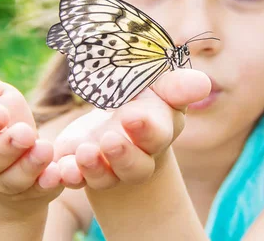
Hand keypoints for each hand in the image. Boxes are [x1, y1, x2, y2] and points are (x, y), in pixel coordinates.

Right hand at [0, 52, 63, 212]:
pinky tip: (58, 174)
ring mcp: (5, 181)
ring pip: (13, 177)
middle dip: (6, 146)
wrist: (15, 161)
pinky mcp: (31, 193)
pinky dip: (47, 183)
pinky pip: (38, 191)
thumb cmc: (1, 119)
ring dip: (29, 165)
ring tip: (45, 149)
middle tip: (25, 133)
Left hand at [53, 69, 209, 189]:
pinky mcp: (83, 169)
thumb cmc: (144, 97)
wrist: (119, 118)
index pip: (157, 135)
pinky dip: (68, 175)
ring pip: (106, 177)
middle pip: (136, 166)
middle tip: (110, 139)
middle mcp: (138, 155)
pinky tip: (60, 167)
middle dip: (124, 155)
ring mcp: (110, 166)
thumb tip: (203, 83)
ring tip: (83, 151)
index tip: (132, 116)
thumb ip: (175, 86)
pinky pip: (76, 178)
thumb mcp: (158, 85)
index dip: (146, 129)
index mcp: (158, 131)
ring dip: (94, 168)